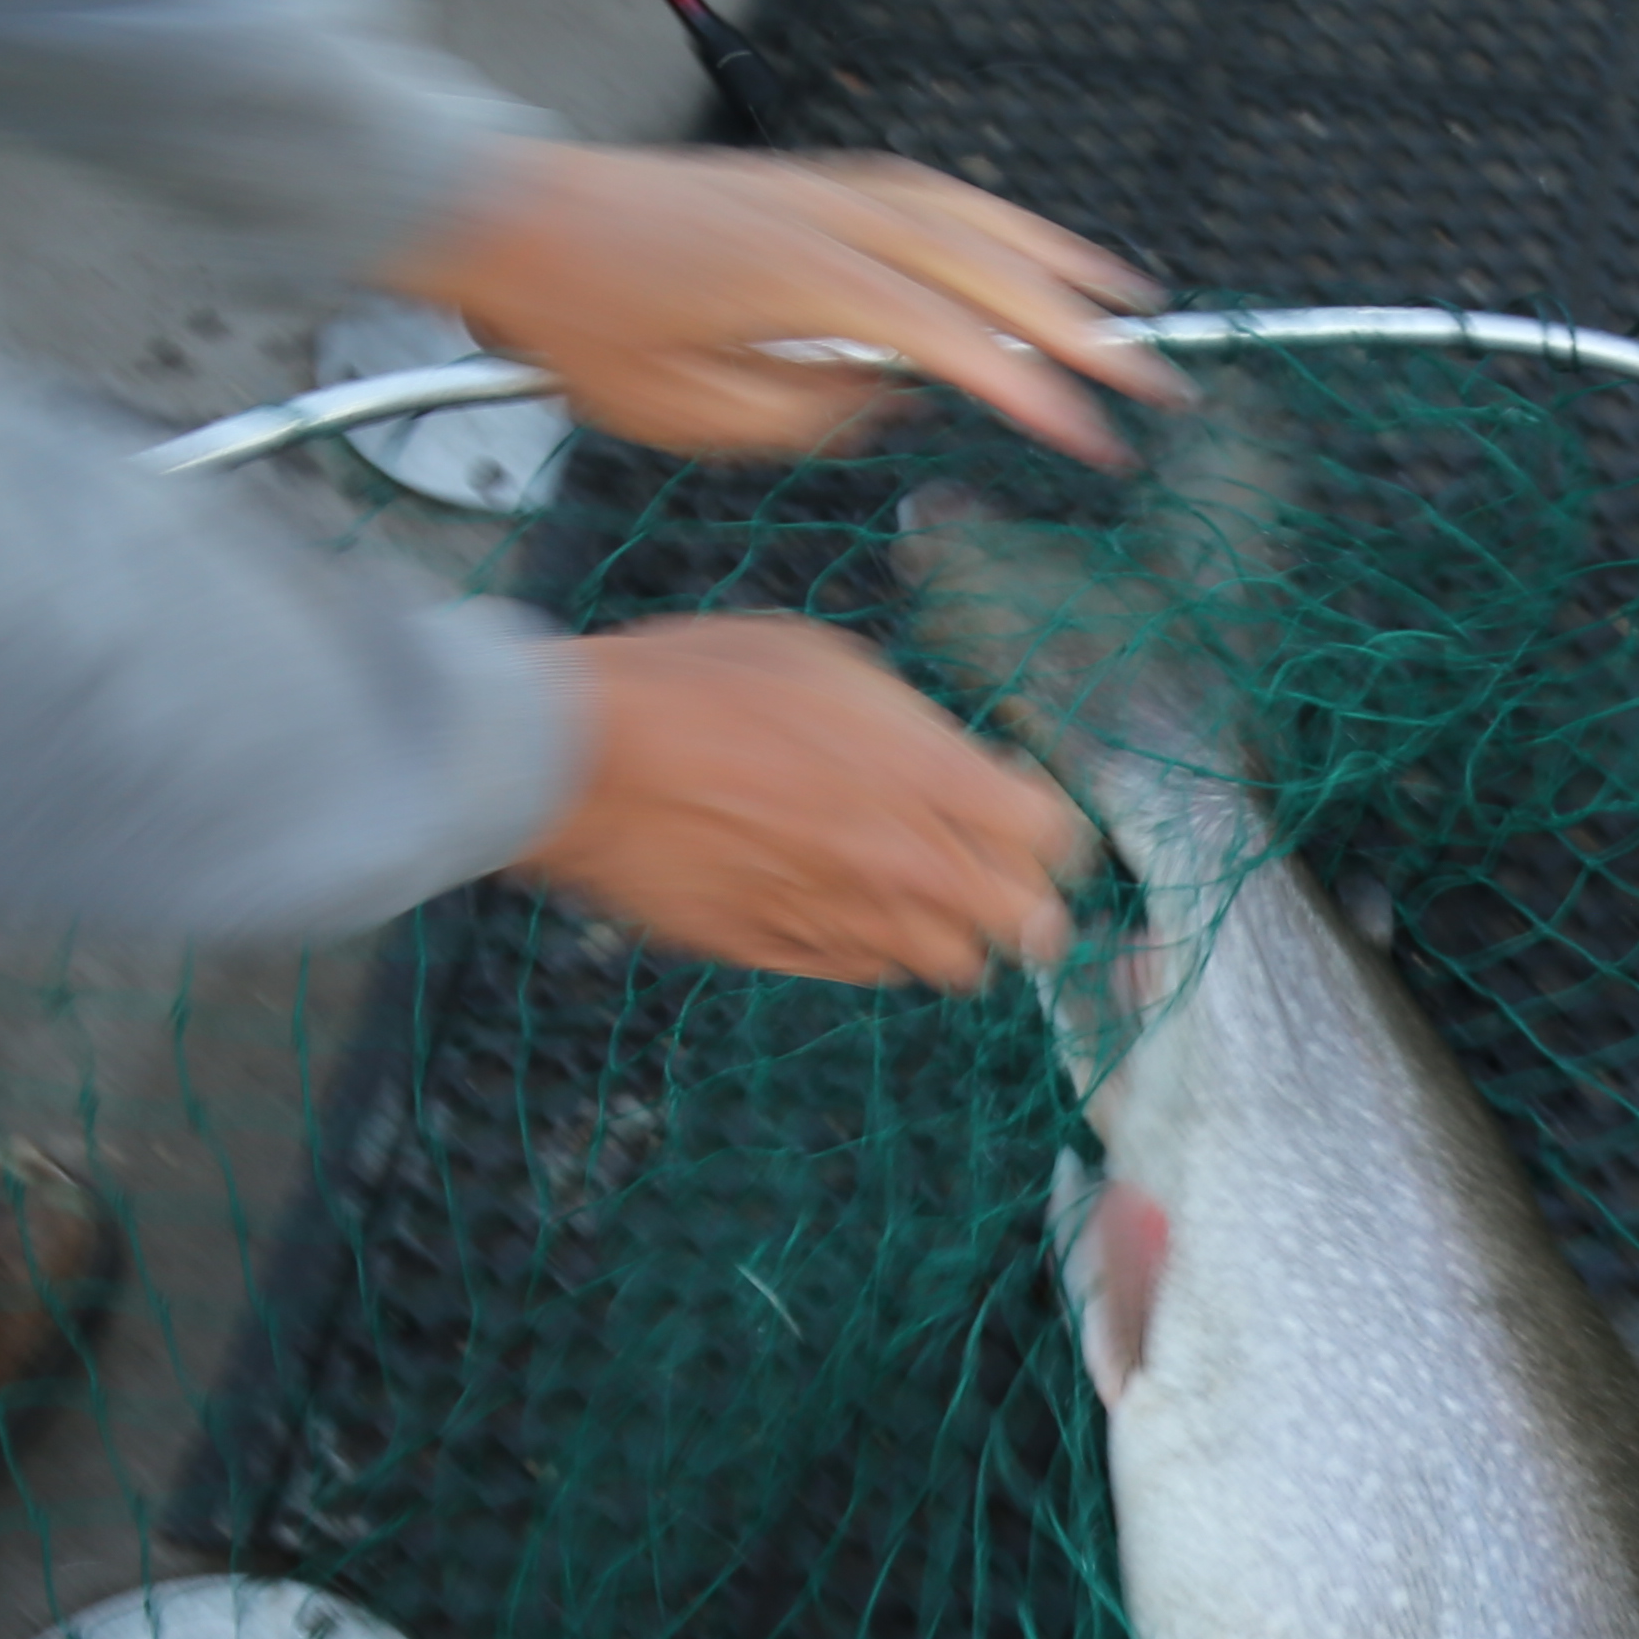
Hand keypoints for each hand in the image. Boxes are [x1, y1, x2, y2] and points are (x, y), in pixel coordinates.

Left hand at [380, 140, 1181, 469]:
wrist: (507, 216)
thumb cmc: (580, 322)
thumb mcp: (685, 411)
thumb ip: (804, 413)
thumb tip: (891, 397)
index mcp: (806, 281)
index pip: (953, 339)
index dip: (1032, 393)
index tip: (1094, 444)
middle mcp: (833, 219)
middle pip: (991, 269)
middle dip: (1086, 329)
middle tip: (1158, 383)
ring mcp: (826, 187)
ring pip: (975, 219)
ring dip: (1063, 261)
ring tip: (1135, 306)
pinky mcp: (813, 179)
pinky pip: (937, 194)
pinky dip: (1002, 222)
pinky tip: (1034, 250)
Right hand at [516, 618, 1085, 989]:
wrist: (582, 755)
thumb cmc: (696, 685)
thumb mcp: (829, 665)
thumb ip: (914, 730)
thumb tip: (951, 764)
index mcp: (930, 778)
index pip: (1057, 838)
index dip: (1046, 824)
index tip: (1019, 809)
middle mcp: (905, 865)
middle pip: (1030, 926)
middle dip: (1020, 899)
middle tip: (987, 869)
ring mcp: (847, 921)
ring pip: (953, 967)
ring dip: (947, 933)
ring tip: (908, 890)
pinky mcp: (785, 956)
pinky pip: (866, 973)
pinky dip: (870, 947)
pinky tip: (835, 901)